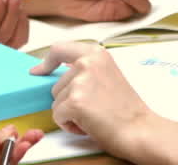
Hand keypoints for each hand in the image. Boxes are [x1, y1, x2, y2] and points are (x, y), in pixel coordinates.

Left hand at [0, 124, 43, 164]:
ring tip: (30, 141)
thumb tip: (10, 131)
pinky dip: (14, 161)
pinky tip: (20, 151)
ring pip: (8, 162)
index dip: (13, 136)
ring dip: (21, 151)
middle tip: (36, 136)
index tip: (24, 131)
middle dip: (23, 143)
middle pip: (7, 152)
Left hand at [31, 41, 158, 159]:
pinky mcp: (75, 101)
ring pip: (56, 101)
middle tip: (92, 108)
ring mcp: (80, 81)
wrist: (139, 129)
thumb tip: (56, 74)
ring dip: (69, 113)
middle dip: (68, 100)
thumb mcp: (107, 75)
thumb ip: (85, 70)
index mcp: (96, 53)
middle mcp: (87, 62)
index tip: (38, 71)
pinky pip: (58, 116)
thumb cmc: (125, 108)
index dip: (46, 62)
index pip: (59, 49)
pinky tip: (87, 125)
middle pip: (56, 84)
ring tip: (92, 116)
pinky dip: (69, 125)